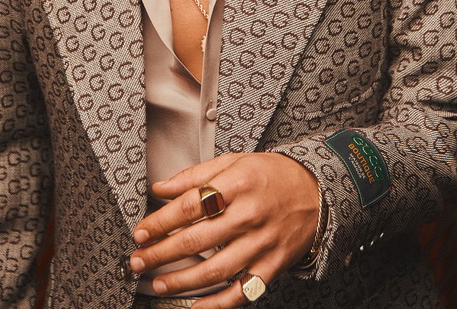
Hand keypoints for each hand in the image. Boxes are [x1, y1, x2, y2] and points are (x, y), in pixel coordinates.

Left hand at [129, 152, 319, 306]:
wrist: (317, 192)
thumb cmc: (273, 176)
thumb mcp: (234, 162)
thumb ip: (195, 175)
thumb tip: (161, 187)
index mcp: (238, 184)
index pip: (189, 207)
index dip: (159, 222)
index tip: (141, 232)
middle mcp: (249, 215)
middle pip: (196, 241)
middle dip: (161, 254)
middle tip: (140, 260)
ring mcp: (261, 244)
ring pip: (215, 270)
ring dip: (182, 281)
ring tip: (159, 282)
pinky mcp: (271, 265)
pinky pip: (242, 291)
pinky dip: (217, 304)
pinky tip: (196, 306)